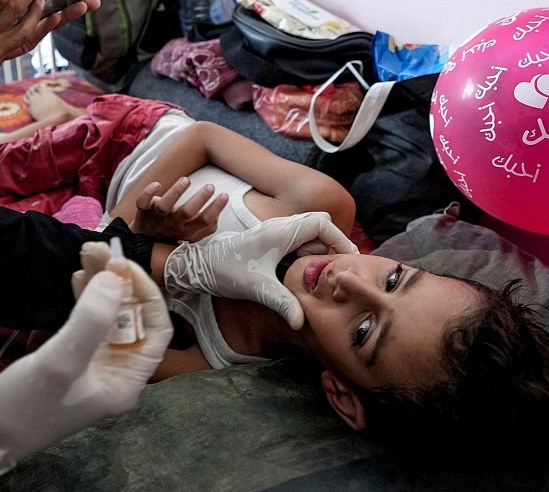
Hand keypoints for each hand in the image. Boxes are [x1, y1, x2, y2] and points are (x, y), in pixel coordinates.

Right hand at [0, 245, 171, 490]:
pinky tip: (76, 277)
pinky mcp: (68, 359)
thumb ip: (91, 319)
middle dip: (117, 282)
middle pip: (129, 317)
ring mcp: (91, 365)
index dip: (144, 293)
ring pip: (106, 315)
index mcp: (127, 381)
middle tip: (96, 247)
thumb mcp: (62, 360)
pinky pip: (85, 322)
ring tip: (85, 251)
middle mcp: (114, 372)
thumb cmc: (26, 405)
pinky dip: (83, 298)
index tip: (121, 265)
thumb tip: (115, 277)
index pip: (155, 328)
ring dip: (99, 284)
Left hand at [131, 177, 227, 242]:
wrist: (144, 242)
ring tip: (187, 180)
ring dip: (176, 192)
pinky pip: (142, 202)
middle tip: (211, 186)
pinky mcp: (143, 210)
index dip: (215, 209)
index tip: (224, 195)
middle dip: (199, 199)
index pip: (204, 221)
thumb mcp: (191, 235)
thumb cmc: (173, 233)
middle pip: (186, 213)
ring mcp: (157, 217)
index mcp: (186, 230)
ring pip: (165, 206)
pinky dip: (148, 192)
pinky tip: (157, 184)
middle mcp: (172, 224)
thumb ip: (206, 227)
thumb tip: (217, 214)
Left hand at [162, 212, 358, 329]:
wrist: (198, 266)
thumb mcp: (256, 289)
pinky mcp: (269, 242)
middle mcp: (279, 227)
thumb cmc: (225, 271)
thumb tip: (301, 323)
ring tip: (319, 276)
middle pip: (319, 226)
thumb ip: (282, 303)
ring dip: (317, 252)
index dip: (340, 238)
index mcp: (280, 231)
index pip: (322, 224)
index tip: (350, 259)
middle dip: (331, 246)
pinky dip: (305, 255)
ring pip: (309, 235)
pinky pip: (297, 242)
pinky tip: (302, 275)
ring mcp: (274, 233)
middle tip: (335, 271)